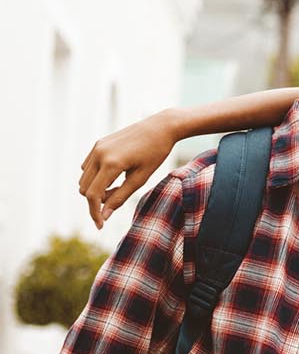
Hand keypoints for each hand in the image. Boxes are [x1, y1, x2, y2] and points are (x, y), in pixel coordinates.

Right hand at [79, 109, 180, 228]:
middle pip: (85, 189)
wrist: (160, 127)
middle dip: (97, 200)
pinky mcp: (98, 144)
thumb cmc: (155, 154)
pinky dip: (95, 176)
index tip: (100, 226)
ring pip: (84, 178)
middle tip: (117, 199)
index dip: (95, 213)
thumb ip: (120, 197)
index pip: (93, 195)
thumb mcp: (140, 179)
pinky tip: (114, 175)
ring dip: (95, 188)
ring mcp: (96, 147)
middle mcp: (99, 154)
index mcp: (111, 164)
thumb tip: (104, 215)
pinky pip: (87, 167)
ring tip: (118, 186)